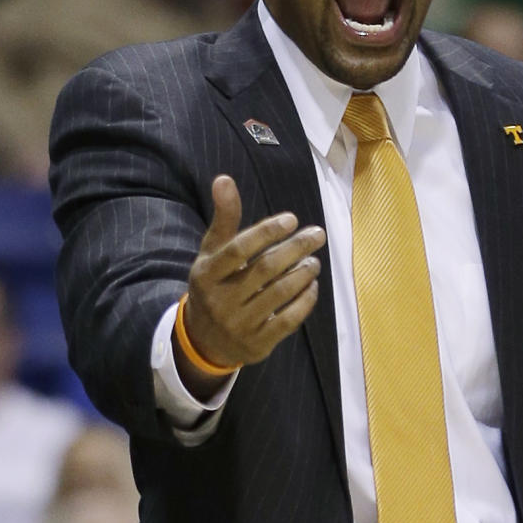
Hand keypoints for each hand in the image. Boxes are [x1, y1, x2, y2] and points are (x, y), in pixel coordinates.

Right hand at [179, 175, 324, 384]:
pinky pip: (288, 320)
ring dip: (303, 274)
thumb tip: (224, 179)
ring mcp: (239, 324)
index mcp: (206, 274)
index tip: (292, 219)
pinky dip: (305, 301)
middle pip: (265, 269)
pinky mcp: (257, 344)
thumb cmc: (214, 285)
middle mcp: (220, 300)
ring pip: (280, 294)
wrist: (204, 340)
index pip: (238, 249)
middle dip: (295, 249)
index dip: (267, 232)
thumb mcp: (212, 254)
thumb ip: (223, 219)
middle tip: (317, 235)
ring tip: (315, 261)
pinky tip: (312, 286)